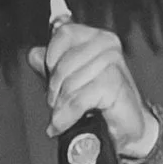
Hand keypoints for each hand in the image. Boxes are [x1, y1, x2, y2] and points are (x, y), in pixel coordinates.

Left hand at [27, 13, 158, 156]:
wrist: (128, 130)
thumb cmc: (103, 106)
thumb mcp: (70, 84)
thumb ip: (51, 67)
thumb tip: (34, 54)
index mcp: (94, 37)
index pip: (62, 34)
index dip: (51, 60)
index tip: (52, 80)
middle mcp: (105, 43)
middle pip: (63, 62)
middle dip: (54, 89)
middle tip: (56, 105)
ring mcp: (112, 60)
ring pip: (70, 82)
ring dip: (62, 106)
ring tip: (63, 117)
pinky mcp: (114, 82)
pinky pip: (80, 98)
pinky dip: (69, 115)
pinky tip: (65, 123)